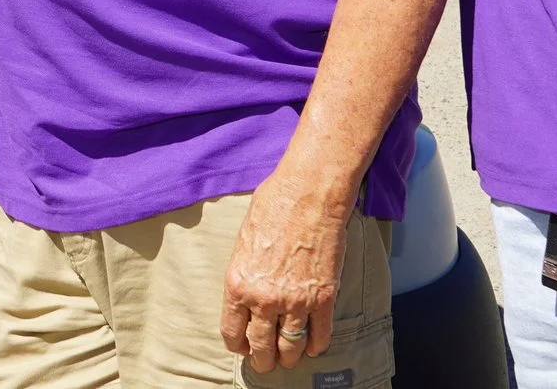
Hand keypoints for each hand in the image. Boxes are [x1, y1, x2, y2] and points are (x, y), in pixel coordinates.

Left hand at [220, 174, 348, 372]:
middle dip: (263, 360)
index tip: (244, 348)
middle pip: (262, 347)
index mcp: (238, 284)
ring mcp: (296, 301)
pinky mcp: (324, 298)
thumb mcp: (243, 242)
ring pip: (290, 348)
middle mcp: (264, 299)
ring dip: (289, 357)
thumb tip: (247, 294)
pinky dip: (316, 345)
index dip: (239, 346)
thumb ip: (245, 274)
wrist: (309, 195)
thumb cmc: (274, 207)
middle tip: (266, 362)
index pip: (233, 332)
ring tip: (289, 358)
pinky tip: (313, 346)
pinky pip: (320, 335)